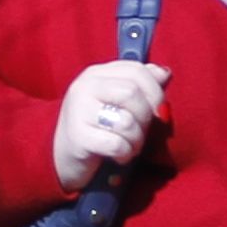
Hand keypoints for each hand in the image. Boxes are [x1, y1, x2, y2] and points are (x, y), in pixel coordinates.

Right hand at [54, 57, 169, 188]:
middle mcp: (85, 87)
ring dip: (136, 139)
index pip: (137, 70)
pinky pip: (117, 144)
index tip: (159, 110)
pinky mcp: (78, 138)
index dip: (155, 91)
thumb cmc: (97, 127)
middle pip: (132, 93)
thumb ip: (140, 84)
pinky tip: (119, 155)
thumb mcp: (116, 101)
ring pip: (127, 121)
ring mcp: (78, 111)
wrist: (62, 156)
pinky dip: (125, 154)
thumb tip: (164, 73)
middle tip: (140, 131)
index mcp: (97, 74)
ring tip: (130, 145)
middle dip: (145, 117)